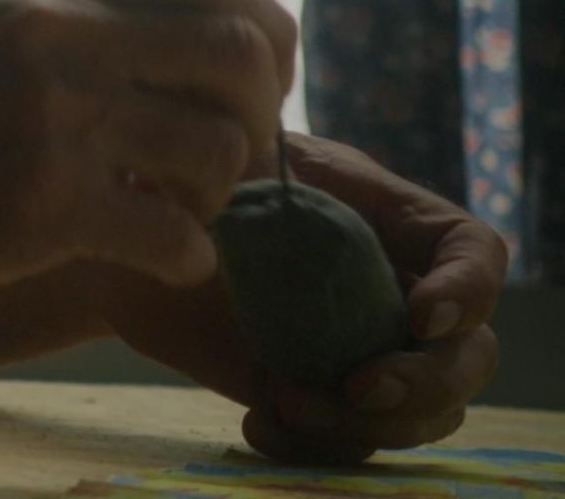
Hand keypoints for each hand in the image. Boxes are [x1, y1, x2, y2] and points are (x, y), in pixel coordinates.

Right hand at [0, 0, 293, 302]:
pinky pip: (176, 236)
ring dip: (216, 191)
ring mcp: (53, 115)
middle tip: (227, 151)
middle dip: (260, 110)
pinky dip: (184, 255)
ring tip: (172, 204)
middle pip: (240, 53)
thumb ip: (75, 3)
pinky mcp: (45, 204)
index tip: (251, 78)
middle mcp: (56, 29)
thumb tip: (196, 24)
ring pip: (218, 149)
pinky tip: (149, 254)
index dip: (264, 30)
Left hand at [98, 133, 508, 463]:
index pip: (473, 251)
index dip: (470, 289)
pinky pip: (350, 442)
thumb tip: (253, 172)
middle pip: (469, 354)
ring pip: (422, 413)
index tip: (421, 317)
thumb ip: (256, 162)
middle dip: (429, 383)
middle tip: (360, 387)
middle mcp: (393, 290)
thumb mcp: (222, 158)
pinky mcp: (320, 396)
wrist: (131, 245)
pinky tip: (259, 424)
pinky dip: (315, 447)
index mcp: (387, 219)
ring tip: (283, 402)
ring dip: (369, 426)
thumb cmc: (185, 180)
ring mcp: (362, 350)